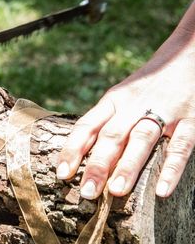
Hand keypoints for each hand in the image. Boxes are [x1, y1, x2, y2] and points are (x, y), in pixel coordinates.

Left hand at [56, 2, 194, 198]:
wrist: (190, 50)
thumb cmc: (151, 81)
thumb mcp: (123, 94)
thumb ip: (106, 120)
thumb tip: (80, 153)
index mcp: (114, 100)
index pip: (86, 126)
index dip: (72, 150)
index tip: (61, 174)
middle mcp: (134, 105)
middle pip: (111, 136)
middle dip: (97, 165)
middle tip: (87, 194)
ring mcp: (163, 111)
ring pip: (142, 140)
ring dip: (128, 166)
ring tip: (115, 192)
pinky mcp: (192, 118)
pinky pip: (181, 146)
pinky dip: (171, 168)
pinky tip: (162, 190)